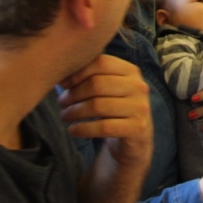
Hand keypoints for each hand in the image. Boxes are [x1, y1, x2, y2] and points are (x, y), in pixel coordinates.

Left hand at [58, 55, 152, 169]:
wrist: (136, 139)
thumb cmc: (114, 109)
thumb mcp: (109, 89)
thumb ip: (92, 77)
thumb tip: (61, 76)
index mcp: (131, 71)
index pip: (102, 63)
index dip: (78, 73)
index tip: (63, 84)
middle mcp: (139, 86)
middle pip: (97, 84)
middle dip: (74, 94)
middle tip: (62, 102)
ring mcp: (140, 108)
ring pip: (98, 106)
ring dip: (75, 111)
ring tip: (65, 115)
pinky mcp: (137, 128)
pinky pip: (103, 127)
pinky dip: (82, 129)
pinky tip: (73, 130)